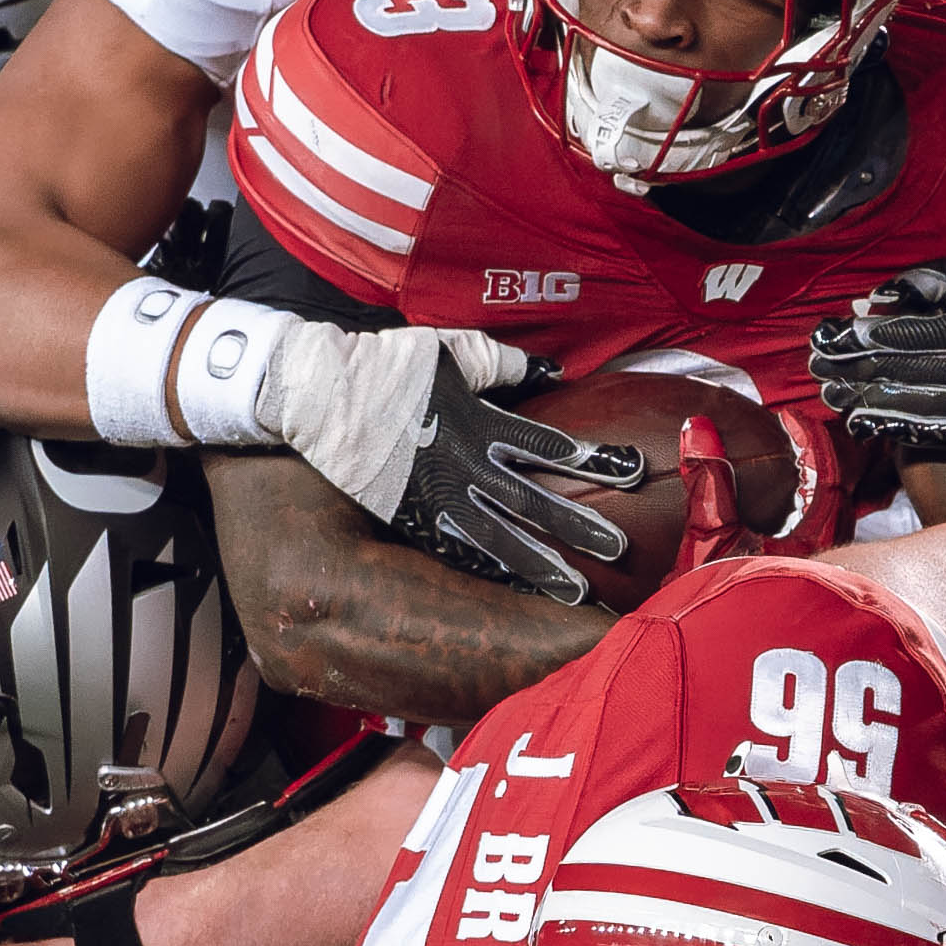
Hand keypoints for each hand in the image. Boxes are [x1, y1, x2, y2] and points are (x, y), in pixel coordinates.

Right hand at [257, 320, 631, 601]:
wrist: (314, 393)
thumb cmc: (383, 365)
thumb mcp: (451, 351)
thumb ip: (503, 363)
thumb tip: (550, 369)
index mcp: (478, 420)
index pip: (549, 444)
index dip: (594, 458)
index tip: (632, 471)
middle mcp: (463, 464)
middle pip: (533, 503)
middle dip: (578, 527)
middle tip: (617, 549)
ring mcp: (435, 498)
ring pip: (498, 540)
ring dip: (539, 566)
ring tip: (575, 590)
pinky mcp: (408, 520)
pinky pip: (455, 552)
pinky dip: (487, 573)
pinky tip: (514, 593)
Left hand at [809, 256, 945, 454]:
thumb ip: (929, 283)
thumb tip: (875, 300)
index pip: (913, 336)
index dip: (870, 337)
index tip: (837, 334)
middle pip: (905, 373)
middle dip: (856, 369)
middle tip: (818, 364)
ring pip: (913, 404)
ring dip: (866, 399)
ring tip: (829, 392)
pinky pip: (933, 426)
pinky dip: (895, 423)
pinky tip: (865, 419)